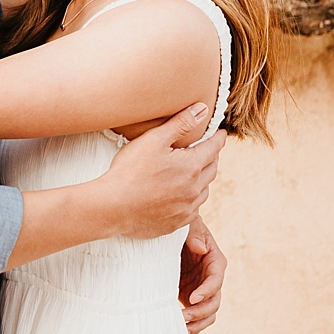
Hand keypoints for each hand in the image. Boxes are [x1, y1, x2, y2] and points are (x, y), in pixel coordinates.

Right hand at [95, 103, 225, 239]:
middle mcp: (193, 189)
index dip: (218, 139)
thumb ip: (180, 123)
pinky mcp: (176, 224)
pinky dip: (193, 200)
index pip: (213, 148)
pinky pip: (193, 210)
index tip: (221, 134)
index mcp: (191, 167)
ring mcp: (186, 209)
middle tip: (210, 151)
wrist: (112, 207)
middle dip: (212, 158)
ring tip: (197, 173)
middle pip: (212, 170)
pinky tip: (184, 197)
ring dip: (204, 180)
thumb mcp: (154, 139)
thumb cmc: (130, 171)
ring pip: (204, 192)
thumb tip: (202, 109)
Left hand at [179, 214, 225, 333]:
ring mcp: (202, 289)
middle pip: (215, 301)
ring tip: (182, 326)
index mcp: (214, 260)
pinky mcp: (190, 295)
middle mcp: (211, 277)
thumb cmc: (180, 227)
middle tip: (183, 316)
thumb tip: (201, 249)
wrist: (167, 232)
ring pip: (208, 312)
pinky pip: (197, 315)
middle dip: (201, 311)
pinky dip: (192, 324)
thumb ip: (193, 235)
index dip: (207, 290)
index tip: (192, 298)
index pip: (216, 279)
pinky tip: (178, 326)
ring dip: (198, 322)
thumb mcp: (187, 226)